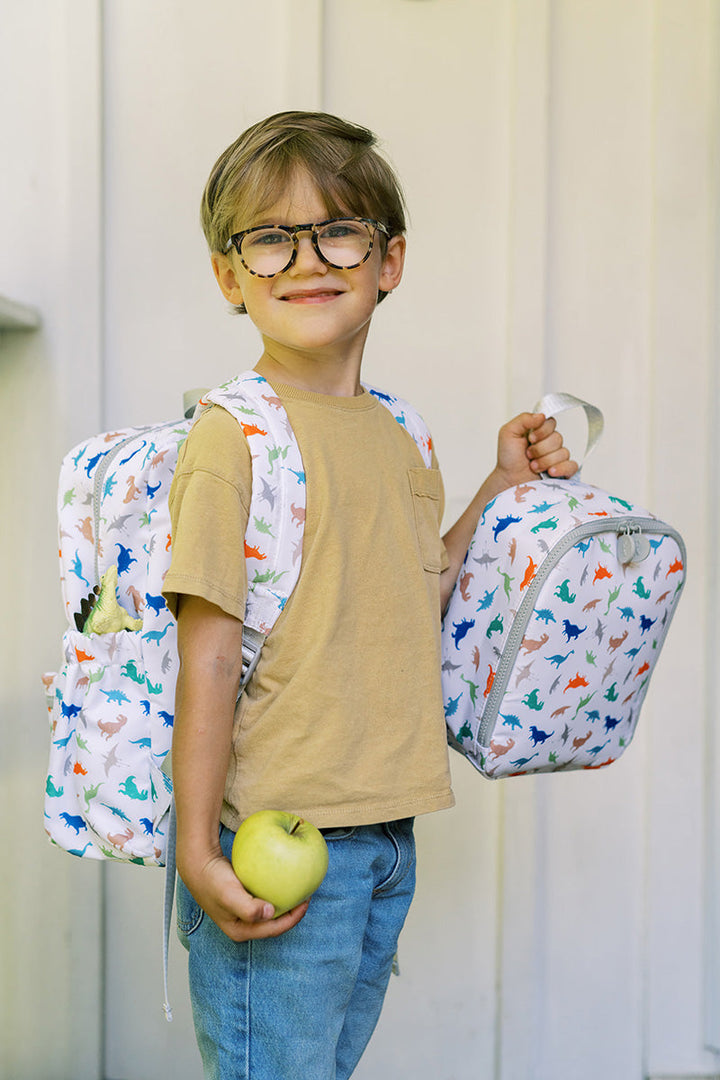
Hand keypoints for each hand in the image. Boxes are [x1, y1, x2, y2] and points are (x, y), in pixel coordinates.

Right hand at [179, 848, 308, 942]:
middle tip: (306, 895)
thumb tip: (270, 912)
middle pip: (274, 923)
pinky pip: (264, 898)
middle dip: (292, 912)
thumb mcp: (230, 895)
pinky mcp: (243, 899)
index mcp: (240, 931)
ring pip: (270, 911)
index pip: (274, 929)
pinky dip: (276, 892)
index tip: (306, 901)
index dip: (293, 918)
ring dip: (285, 902)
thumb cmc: (212, 881)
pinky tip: (284, 880)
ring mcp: (242, 913)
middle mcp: (242, 925)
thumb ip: (248, 908)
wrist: (198, 864)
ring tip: (299, 889)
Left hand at [494, 412, 577, 489]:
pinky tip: (550, 472)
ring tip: (533, 467)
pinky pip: (572, 466)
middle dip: (540, 449)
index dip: (541, 431)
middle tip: (528, 456)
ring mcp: (557, 457)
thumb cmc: (508, 459)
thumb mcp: (508, 433)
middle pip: (557, 438)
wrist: (508, 480)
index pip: (551, 423)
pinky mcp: (562, 471)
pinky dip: (562, 468)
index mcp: (539, 431)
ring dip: (545, 461)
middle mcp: (550, 443)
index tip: (530, 439)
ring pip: (563, 453)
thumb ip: (523, 419)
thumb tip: (542, 416)